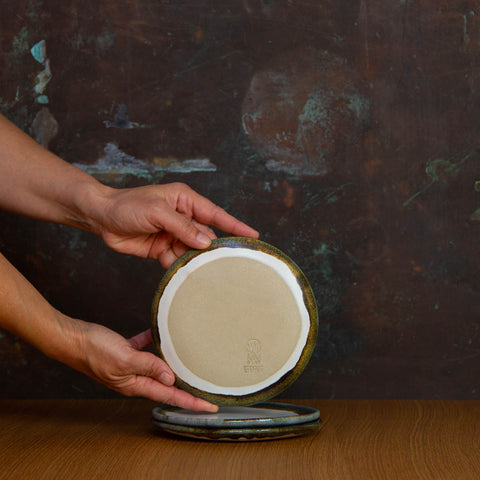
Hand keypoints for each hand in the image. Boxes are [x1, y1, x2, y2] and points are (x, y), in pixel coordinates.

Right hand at [75, 319, 217, 410]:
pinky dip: (153, 341)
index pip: (170, 396)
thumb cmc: (94, 350)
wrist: (72, 338)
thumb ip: (150, 367)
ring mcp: (129, 365)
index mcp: (135, 384)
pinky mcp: (124, 351)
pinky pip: (144, 348)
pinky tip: (160, 332)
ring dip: (171, 361)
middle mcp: (134, 378)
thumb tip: (171, 378)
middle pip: (166, 383)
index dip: (191, 402)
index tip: (210, 406)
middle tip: (207, 385)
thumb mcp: (125, 359)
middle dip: (186, 385)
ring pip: (157, 365)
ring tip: (189, 359)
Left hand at [98, 182, 257, 267]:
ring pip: (191, 251)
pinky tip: (183, 276)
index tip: (253, 236)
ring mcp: (173, 234)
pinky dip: (179, 268)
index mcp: (184, 200)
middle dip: (212, 250)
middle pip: (204, 236)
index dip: (235, 226)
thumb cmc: (127, 205)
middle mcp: (182, 217)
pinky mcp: (162, 248)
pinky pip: (177, 260)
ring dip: (194, 261)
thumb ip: (182, 227)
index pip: (215, 214)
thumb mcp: (156, 212)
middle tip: (228, 265)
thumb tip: (206, 242)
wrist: (100, 218)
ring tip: (205, 274)